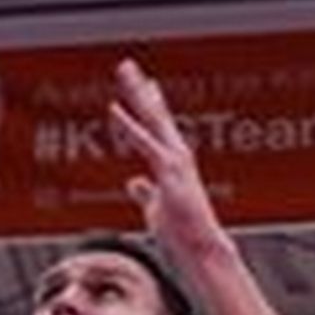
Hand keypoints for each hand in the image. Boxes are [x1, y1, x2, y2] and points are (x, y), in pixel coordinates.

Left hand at [108, 59, 226, 256]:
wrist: (200, 249)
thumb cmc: (181, 233)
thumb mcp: (155, 208)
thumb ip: (145, 192)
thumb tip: (133, 182)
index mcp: (173, 162)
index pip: (158, 127)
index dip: (150, 104)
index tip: (145, 84)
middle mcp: (176, 155)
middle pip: (155, 115)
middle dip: (141, 89)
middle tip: (126, 65)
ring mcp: (175, 161)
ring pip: (153, 120)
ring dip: (138, 94)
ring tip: (125, 71)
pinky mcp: (170, 172)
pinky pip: (145, 143)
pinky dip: (129, 126)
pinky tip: (114, 108)